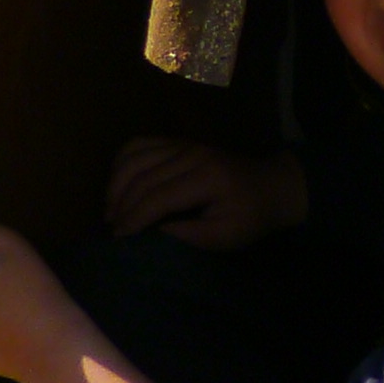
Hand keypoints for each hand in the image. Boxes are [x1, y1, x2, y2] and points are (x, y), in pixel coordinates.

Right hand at [104, 137, 306, 249]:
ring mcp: (182, 143)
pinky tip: (117, 185)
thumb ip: (189, 236)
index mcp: (206, 176)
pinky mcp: (177, 142)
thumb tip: (150, 234)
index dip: (134, 220)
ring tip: (110, 212)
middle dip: (121, 207)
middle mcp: (190, 153)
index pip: (157, 197)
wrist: (272, 185)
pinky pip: (139, 144)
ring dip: (115, 185)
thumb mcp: (227, 235)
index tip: (118, 241)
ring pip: (134, 157)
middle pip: (141, 178)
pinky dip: (121, 163)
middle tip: (111, 232)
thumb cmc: (252, 216)